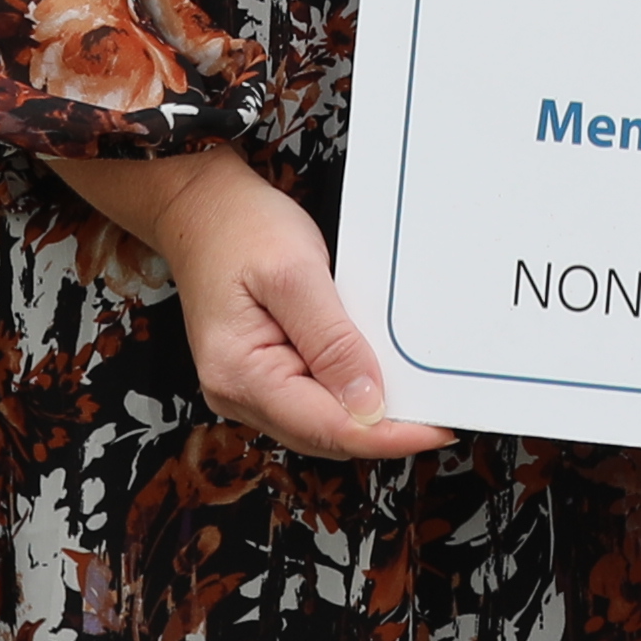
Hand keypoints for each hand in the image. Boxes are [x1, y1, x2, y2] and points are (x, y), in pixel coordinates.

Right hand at [91, 145, 447, 462]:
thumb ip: (331, 341)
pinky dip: (347, 393)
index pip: (328, 428)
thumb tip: (368, 404)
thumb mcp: (294, 273)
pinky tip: (375, 374)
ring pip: (321, 423)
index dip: (388, 435)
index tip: (437, 428)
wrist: (199, 204)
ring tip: (416, 393)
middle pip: (326, 435)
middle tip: (440, 410)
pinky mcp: (260, 373)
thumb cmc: (240, 227)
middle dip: (383, 428)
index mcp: (241, 374)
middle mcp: (239, 393)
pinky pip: (312, 400)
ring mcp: (247, 387)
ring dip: (366, 414)